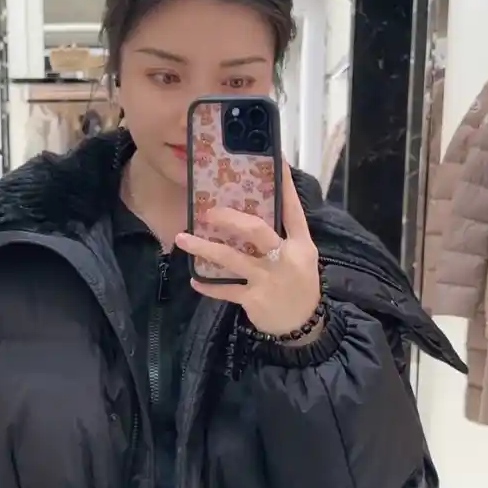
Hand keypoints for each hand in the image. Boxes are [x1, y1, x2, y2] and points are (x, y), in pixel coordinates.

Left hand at [175, 161, 321, 337]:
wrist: (304, 327)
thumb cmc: (299, 286)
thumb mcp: (301, 258)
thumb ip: (282, 237)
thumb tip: (252, 215)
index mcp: (301, 244)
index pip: (293, 210)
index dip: (284, 186)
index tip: (275, 160)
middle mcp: (285, 258)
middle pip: (255, 230)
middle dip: (229, 218)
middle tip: (208, 212)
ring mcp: (268, 279)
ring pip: (231, 259)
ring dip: (204, 248)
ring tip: (183, 239)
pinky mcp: (254, 299)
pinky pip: (225, 289)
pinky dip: (209, 286)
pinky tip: (194, 279)